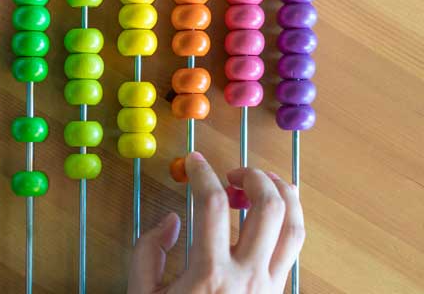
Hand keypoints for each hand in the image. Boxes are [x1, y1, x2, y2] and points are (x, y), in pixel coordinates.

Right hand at [128, 152, 304, 293]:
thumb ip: (148, 251)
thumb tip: (171, 220)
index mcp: (209, 273)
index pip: (212, 203)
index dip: (202, 172)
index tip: (193, 161)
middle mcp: (247, 276)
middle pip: (268, 207)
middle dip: (253, 176)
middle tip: (232, 174)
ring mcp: (269, 285)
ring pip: (294, 227)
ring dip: (282, 194)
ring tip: (262, 182)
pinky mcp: (278, 293)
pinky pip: (294, 248)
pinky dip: (288, 220)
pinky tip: (270, 214)